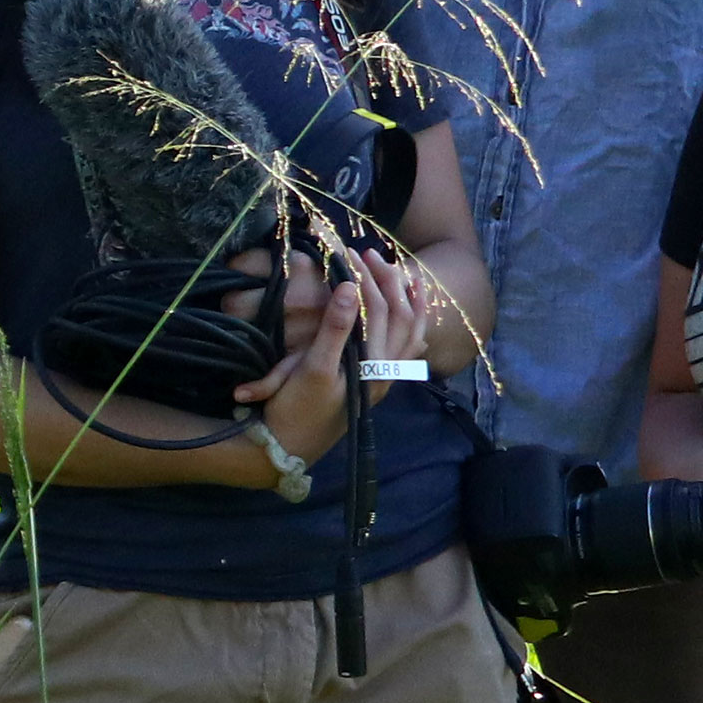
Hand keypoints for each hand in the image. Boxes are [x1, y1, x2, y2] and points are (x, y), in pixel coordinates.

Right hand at [235, 247, 425, 471]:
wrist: (289, 449)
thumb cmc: (296, 411)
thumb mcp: (311, 369)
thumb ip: (334, 329)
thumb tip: (348, 287)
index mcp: (371, 365)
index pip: (376, 308)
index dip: (363, 277)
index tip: (346, 253)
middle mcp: (385, 372)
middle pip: (400, 316)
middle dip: (387, 281)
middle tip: (367, 254)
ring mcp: (383, 380)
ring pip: (410, 333)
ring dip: (409, 302)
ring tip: (406, 275)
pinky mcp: (375, 385)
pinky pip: (405, 353)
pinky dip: (412, 330)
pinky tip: (414, 320)